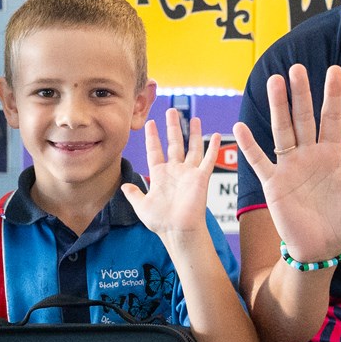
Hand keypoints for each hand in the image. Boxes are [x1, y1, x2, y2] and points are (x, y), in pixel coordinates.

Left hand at [121, 109, 218, 241]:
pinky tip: (217, 135)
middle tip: (171, 111)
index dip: (153, 137)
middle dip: (173, 127)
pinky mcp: (201, 177)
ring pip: (193, 148)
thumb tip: (123, 187)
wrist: (178, 230)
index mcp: (160, 175)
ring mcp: (189, 173)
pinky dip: (213, 148)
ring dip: (193, 133)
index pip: (155, 151)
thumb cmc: (161, 221)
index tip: (151, 123)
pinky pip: (208, 160)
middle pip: (174, 143)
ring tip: (193, 118)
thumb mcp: (142, 206)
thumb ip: (133, 194)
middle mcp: (175, 171)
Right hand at [233, 64, 340, 262]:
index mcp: (331, 154)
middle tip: (297, 68)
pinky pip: (260, 162)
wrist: (323, 248)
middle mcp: (308, 155)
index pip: (332, 117)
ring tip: (274, 82)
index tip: (335, 70)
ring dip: (278, 107)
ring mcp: (289, 167)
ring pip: (282, 131)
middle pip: (303, 118)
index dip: (333, 95)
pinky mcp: (274, 184)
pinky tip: (239, 127)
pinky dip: (249, 146)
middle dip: (301, 93)